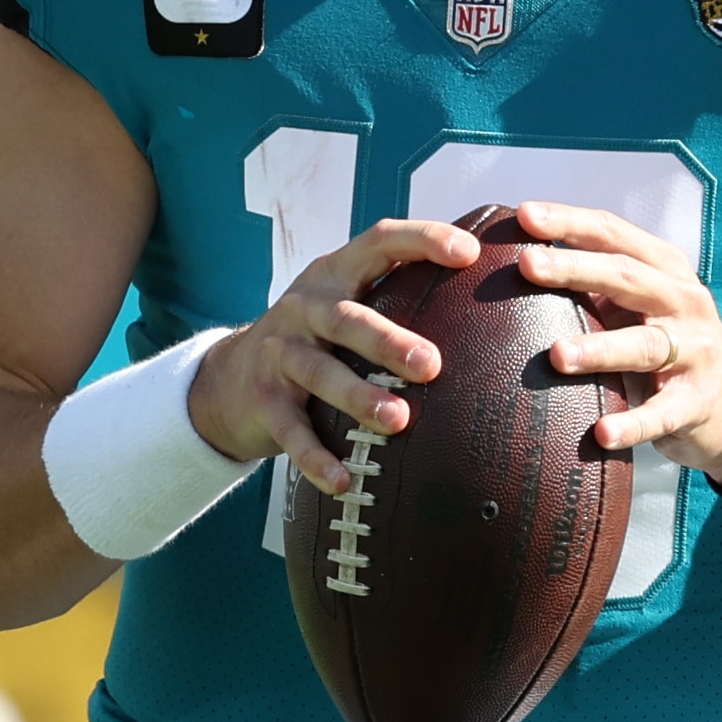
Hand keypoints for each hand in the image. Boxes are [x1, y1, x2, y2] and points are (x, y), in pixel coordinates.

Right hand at [187, 219, 475, 494]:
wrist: (228, 379)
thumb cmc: (317, 339)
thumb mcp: (346, 303)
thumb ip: (399, 292)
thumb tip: (493, 293)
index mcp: (335, 274)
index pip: (380, 242)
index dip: (422, 240)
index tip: (469, 253)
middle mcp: (305, 306)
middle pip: (347, 317)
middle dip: (388, 340)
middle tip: (432, 363)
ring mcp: (280, 353)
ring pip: (320, 374)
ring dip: (359, 398)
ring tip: (398, 422)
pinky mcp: (265, 402)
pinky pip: (292, 433)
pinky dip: (317, 458)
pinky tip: (345, 480)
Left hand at [514, 200, 721, 486]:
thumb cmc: (665, 341)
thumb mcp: (639, 304)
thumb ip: (594, 285)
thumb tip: (517, 261)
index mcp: (664, 268)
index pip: (614, 234)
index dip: (571, 222)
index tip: (524, 216)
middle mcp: (684, 301)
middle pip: (627, 277)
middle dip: (575, 269)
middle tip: (527, 265)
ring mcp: (696, 351)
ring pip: (644, 345)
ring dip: (599, 349)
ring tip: (556, 355)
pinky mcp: (697, 402)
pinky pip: (662, 413)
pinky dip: (633, 424)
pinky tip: (602, 434)